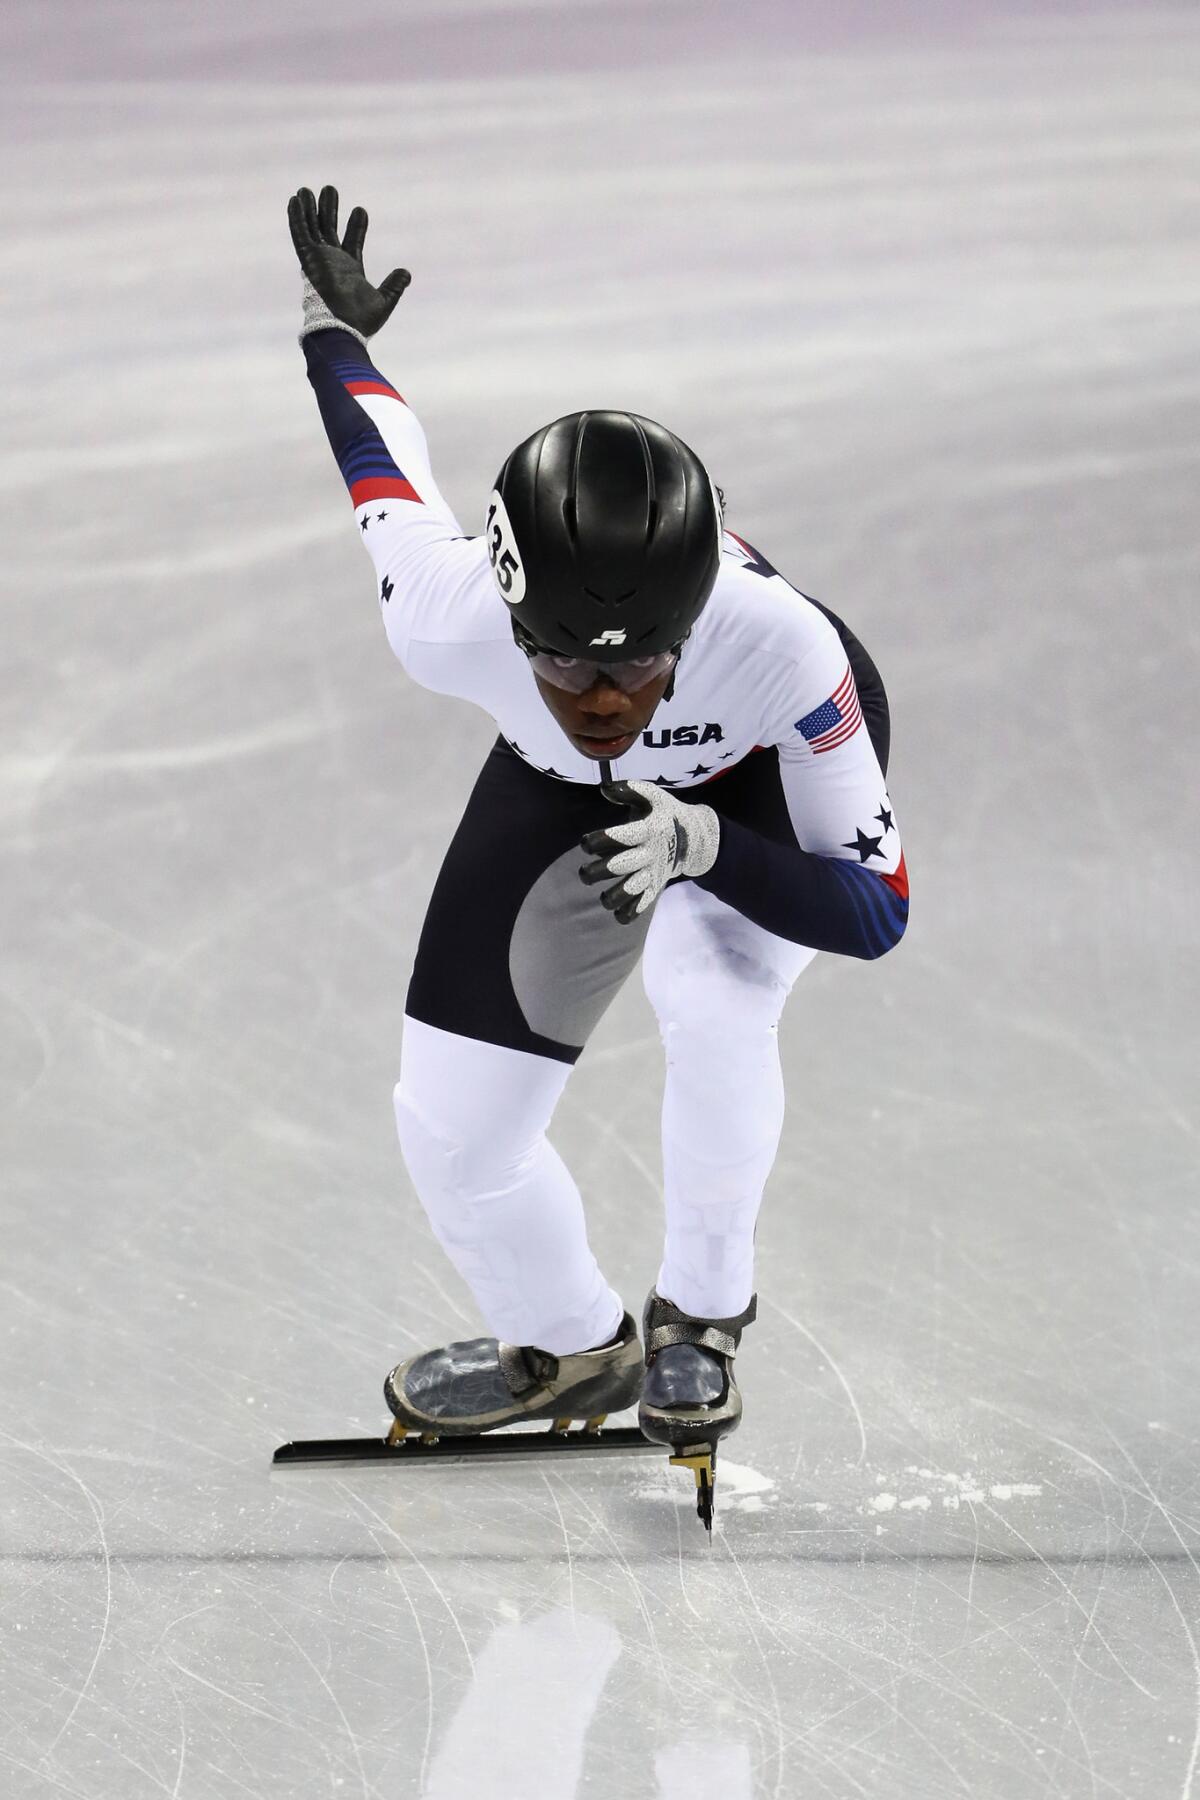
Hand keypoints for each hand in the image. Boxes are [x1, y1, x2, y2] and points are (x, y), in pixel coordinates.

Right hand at [286, 184, 410, 337]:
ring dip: (310, 208)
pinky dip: (296, 218)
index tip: (361, 210)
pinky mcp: (309, 259)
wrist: (344, 327)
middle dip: (329, 209)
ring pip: (313, 227)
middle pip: (329, 229)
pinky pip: (300, 234)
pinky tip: (294, 201)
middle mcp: (332, 261)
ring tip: (307, 189)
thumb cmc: (361, 321)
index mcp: (350, 269)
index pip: (353, 241)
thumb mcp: (384, 301)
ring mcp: (320, 259)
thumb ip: (394, 286)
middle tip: (330, 189)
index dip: (356, 225)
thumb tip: (406, 273)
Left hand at [579, 781, 719, 922]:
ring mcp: (653, 871)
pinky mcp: (656, 885)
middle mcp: (649, 852)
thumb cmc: (665, 813)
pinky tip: (617, 914)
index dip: (600, 841)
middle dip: (598, 872)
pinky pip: (643, 903)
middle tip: (584, 873)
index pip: (622, 837)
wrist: (694, 836)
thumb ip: (629, 790)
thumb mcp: (652, 796)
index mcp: (647, 829)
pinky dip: (630, 912)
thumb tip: (604, 788)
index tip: (584, 843)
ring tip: (603, 896)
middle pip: (621, 866)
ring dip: (613, 897)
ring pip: (632, 890)